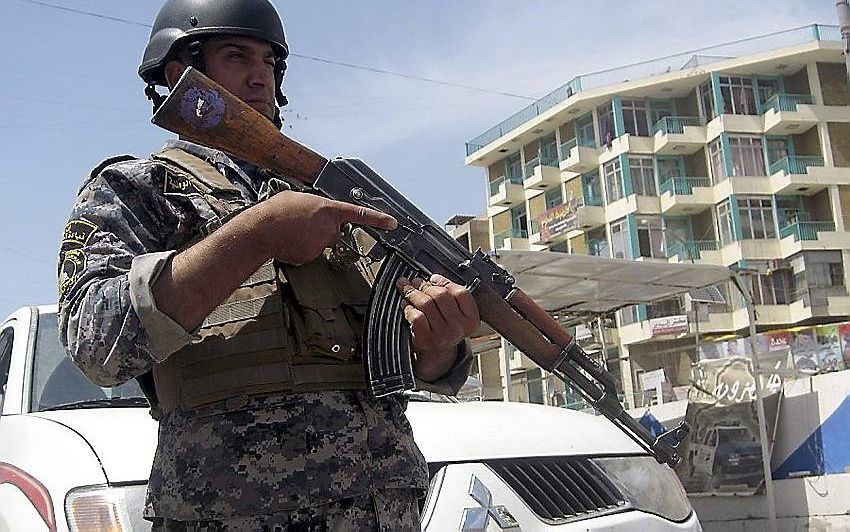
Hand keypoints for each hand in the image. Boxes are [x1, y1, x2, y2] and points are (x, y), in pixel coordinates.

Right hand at [255, 190, 395, 264]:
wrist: (260, 230)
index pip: (359, 214)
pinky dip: (302, 248)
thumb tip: (315, 209)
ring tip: (292, 231)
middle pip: (334, 231)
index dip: (378, 219)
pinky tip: (290, 241)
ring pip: (321, 242)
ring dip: (309, 238)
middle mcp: (329, 228)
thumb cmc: (276, 211)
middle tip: (301, 223)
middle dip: (321, 228)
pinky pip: (311, 252)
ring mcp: (321, 244)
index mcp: (328, 210)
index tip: (392, 224)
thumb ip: (315, 204)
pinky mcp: (312, 257)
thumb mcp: (299, 197)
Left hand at [396, 273, 479, 382]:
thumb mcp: (456, 316)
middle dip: (425, 285)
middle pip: (441, 295)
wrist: (437, 357)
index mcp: (471, 320)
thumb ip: (450, 297)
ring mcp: (443, 335)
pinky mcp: (427, 340)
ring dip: (413, 293)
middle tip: (416, 282)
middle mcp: (459, 328)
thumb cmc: (445, 331)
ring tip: (407, 289)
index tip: (433, 278)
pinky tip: (406, 305)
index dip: (445, 282)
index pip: (461, 293)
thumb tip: (431, 279)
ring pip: (426, 303)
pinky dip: (408, 308)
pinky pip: (416, 316)